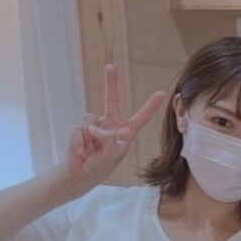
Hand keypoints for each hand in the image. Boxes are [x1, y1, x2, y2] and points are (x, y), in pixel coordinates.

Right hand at [65, 65, 164, 192]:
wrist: (80, 174)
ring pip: (91, 118)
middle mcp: (110, 124)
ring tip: (90, 150)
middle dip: (110, 82)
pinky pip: (80, 128)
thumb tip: (97, 127)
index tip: (161, 94)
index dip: (150, 106)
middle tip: (110, 66)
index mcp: (124, 132)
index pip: (140, 117)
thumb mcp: (111, 156)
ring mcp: (95, 124)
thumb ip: (108, 140)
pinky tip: (81, 151)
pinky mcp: (81, 128)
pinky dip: (80, 141)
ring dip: (90, 136)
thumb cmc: (100, 167)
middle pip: (111, 99)